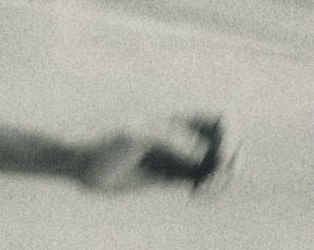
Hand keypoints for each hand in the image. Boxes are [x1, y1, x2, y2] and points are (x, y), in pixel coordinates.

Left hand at [80, 115, 236, 194]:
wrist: (82, 162)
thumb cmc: (104, 142)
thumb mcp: (134, 135)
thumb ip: (168, 140)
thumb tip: (203, 158)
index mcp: (176, 120)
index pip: (221, 119)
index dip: (231, 136)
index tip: (218, 156)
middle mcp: (180, 136)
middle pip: (226, 143)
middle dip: (231, 160)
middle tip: (215, 176)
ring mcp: (176, 156)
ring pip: (217, 165)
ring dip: (221, 179)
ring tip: (203, 190)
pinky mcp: (169, 176)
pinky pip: (203, 181)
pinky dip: (210, 189)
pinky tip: (195, 194)